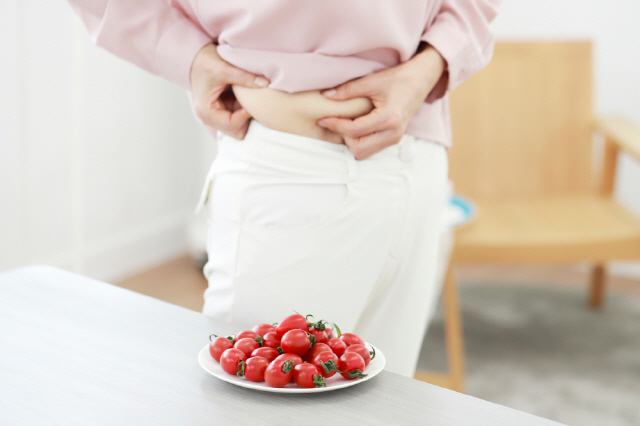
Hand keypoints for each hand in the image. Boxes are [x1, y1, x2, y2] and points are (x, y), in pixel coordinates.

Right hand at [190, 43, 269, 138]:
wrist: (195, 58)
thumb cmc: (205, 62)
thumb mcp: (224, 68)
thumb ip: (245, 77)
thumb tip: (265, 84)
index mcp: (207, 111)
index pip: (232, 125)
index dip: (245, 115)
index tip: (252, 101)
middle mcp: (210, 118)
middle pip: (236, 131)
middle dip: (246, 118)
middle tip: (250, 101)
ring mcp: (216, 116)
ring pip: (239, 126)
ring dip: (246, 114)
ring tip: (247, 97)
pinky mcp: (222, 111)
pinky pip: (239, 118)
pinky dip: (244, 110)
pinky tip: (244, 96)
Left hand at [318, 45, 445, 159]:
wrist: (421, 80)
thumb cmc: (398, 78)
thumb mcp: (372, 81)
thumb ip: (348, 90)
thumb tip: (326, 97)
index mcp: (389, 119)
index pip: (354, 131)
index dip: (335, 125)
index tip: (323, 119)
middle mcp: (393, 133)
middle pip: (358, 149)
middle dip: (343, 137)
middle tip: (334, 122)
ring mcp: (395, 138)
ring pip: (364, 153)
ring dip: (351, 141)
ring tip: (344, 124)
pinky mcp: (394, 139)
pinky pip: (371, 149)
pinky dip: (359, 142)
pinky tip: (354, 127)